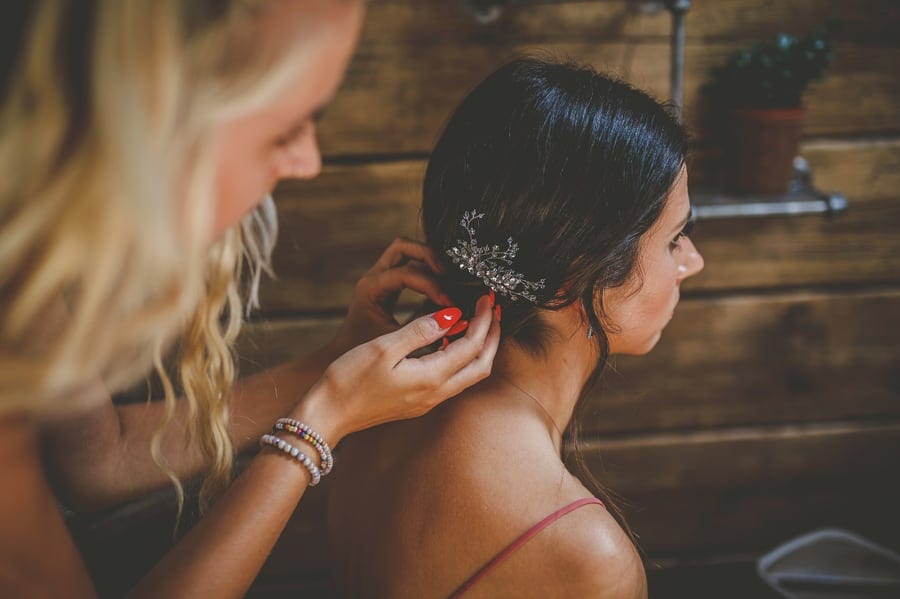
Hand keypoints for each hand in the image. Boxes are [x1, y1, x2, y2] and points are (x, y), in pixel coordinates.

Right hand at [296, 294, 500, 444]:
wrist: (327, 414)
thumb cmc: (349, 379)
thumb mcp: (384, 347)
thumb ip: (421, 330)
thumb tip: (452, 315)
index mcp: (430, 378)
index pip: (471, 346)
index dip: (483, 320)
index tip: (486, 297)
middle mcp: (435, 394)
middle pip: (480, 365)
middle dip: (491, 336)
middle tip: (492, 309)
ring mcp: (427, 401)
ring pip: (468, 374)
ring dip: (478, 347)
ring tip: (476, 320)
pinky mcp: (417, 402)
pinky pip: (451, 379)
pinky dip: (459, 357)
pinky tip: (449, 340)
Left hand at [324, 238, 453, 360]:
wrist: (344, 358)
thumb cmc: (364, 352)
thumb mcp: (395, 342)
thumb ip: (422, 331)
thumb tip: (454, 321)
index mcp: (371, 288)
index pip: (406, 273)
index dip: (431, 285)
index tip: (448, 303)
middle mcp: (374, 278)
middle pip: (403, 247)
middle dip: (429, 256)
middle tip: (448, 275)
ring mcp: (380, 279)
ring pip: (406, 251)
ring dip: (427, 259)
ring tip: (446, 278)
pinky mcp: (387, 286)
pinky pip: (408, 266)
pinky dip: (424, 271)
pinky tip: (439, 288)